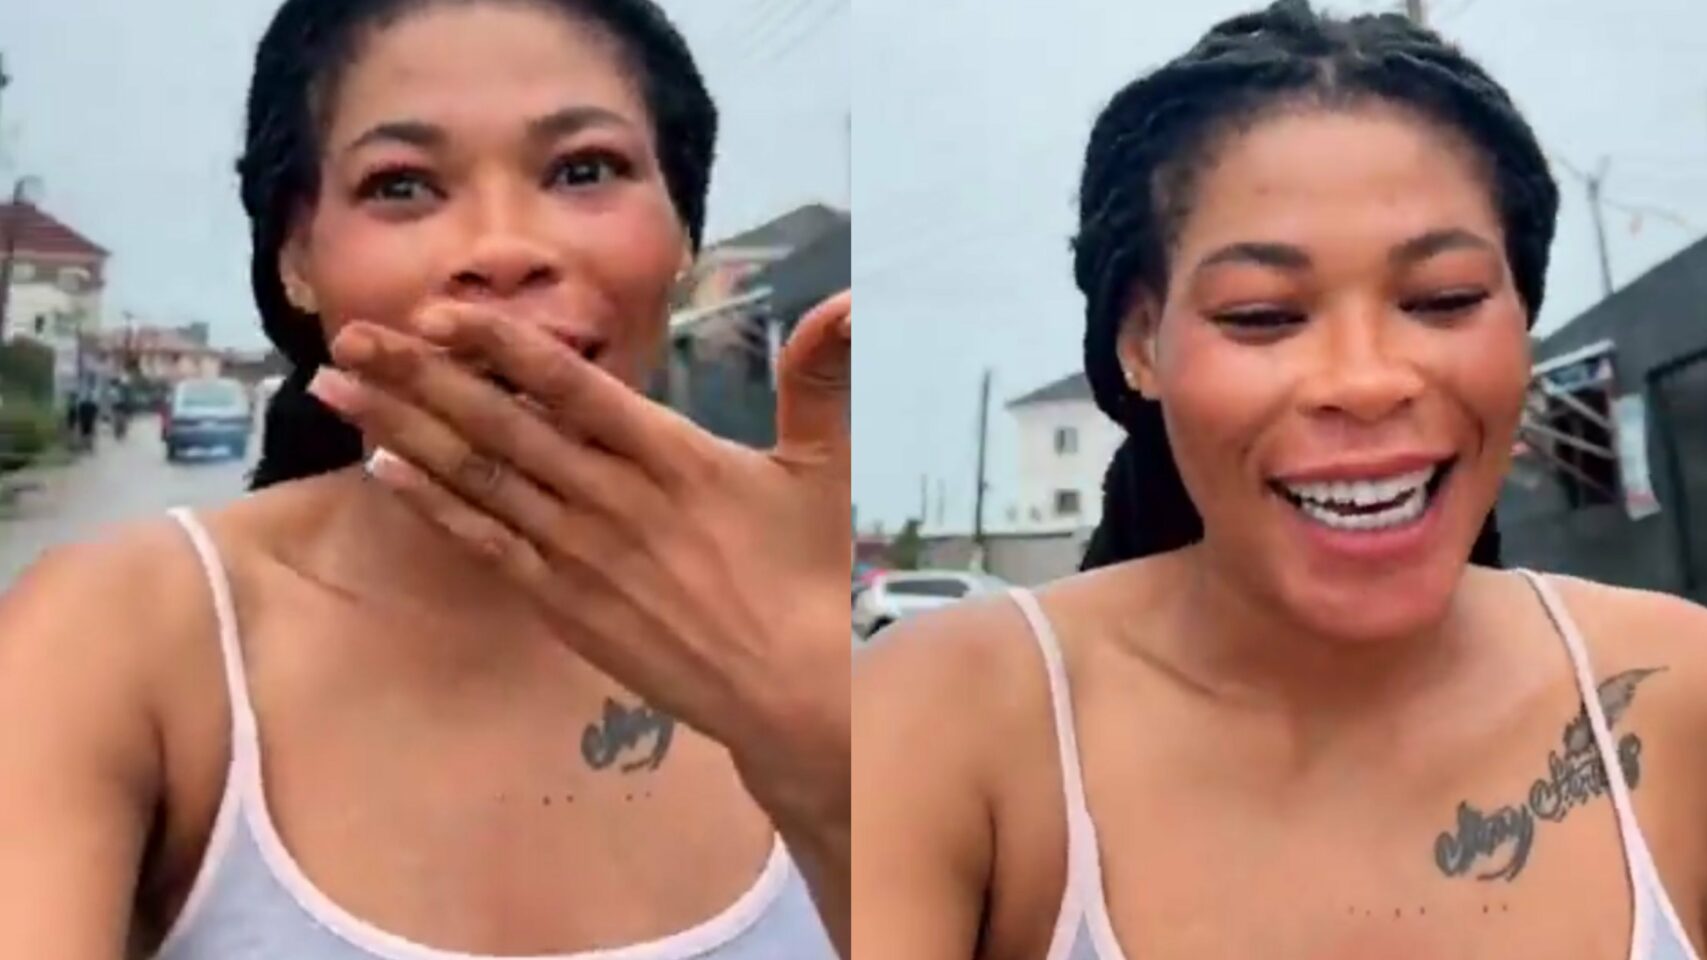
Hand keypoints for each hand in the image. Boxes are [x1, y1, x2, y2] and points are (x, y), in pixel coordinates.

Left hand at [307, 293, 852, 822]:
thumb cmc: (805, 573)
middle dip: (418, 374)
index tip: (438, 310)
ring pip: (477, 478)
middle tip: (351, 334)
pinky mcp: (562, 602)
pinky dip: (432, 505)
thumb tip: (854, 298)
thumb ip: (822, 379)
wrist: (787, 688)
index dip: (498, 344)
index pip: (568, 383)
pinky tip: (383, 469)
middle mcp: (610, 496)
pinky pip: (484, 544)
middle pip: (499, 423)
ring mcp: (579, 552)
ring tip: (338, 387)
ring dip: (402, 428)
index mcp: (669, 453)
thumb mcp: (824, 468)